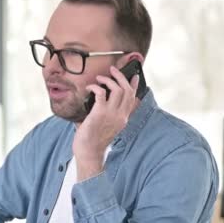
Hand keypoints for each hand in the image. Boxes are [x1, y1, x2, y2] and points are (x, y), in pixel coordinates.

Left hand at [73, 66, 139, 180]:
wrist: (89, 152)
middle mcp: (120, 115)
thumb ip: (107, 114)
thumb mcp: (106, 126)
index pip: (133, 98)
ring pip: (117, 89)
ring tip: (100, 78)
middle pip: (127, 90)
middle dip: (121, 76)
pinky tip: (90, 87)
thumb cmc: (93, 140)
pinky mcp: (99, 114)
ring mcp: (111, 114)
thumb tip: (98, 101)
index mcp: (123, 118)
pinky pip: (101, 93)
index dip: (135, 85)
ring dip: (108, 80)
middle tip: (113, 70)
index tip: (135, 76)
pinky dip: (95, 87)